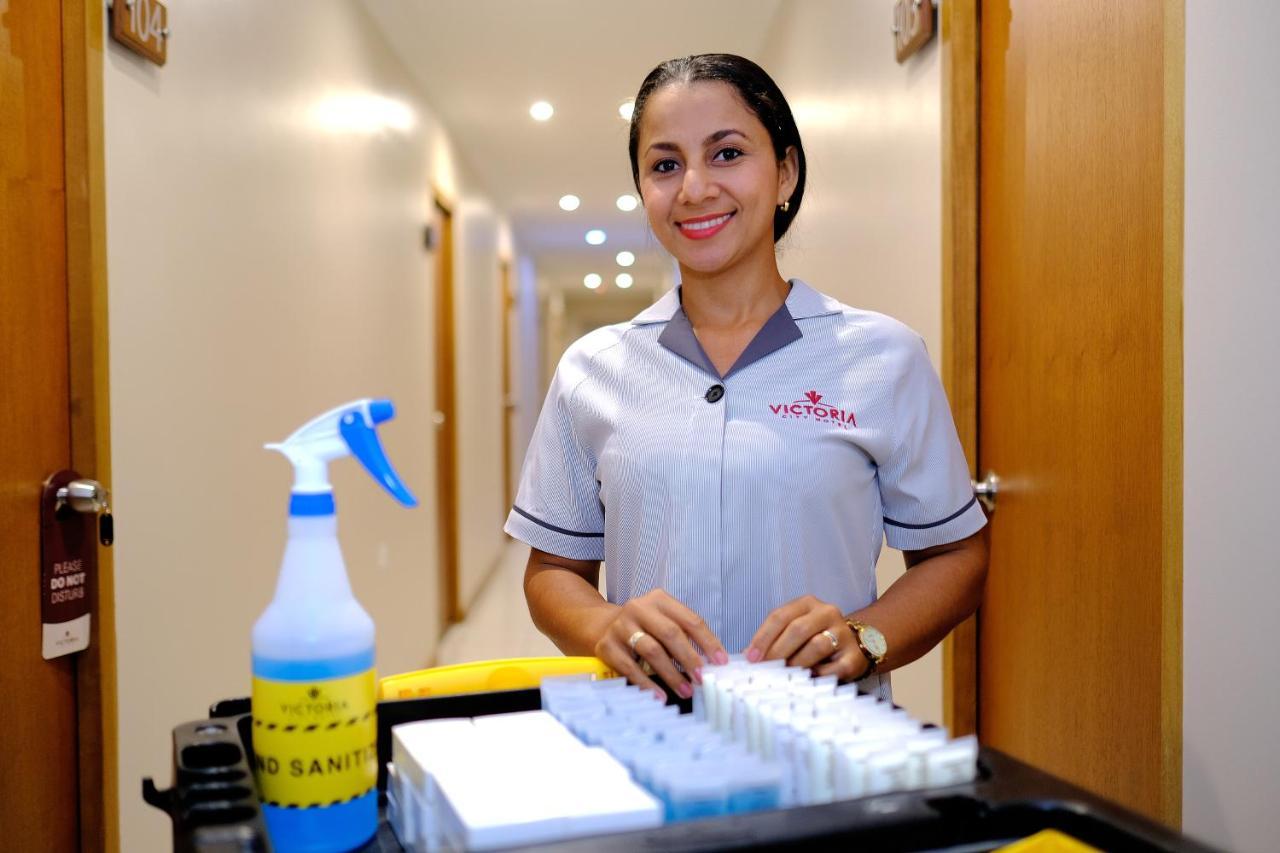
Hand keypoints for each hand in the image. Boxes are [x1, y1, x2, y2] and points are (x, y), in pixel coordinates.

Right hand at [593, 589, 728, 699]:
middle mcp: (639, 608)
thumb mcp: (664, 622)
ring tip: (685, 690)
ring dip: (671, 674)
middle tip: (701, 678)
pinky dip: (647, 683)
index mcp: (659, 600)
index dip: (708, 642)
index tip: (720, 662)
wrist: (602, 626)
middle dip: (689, 658)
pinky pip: (630, 667)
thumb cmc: (644, 628)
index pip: (690, 620)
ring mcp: (620, 626)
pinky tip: (660, 695)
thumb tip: (712, 662)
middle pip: (670, 633)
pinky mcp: (606, 645)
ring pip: (652, 650)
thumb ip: (685, 636)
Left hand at [747, 595, 868, 680]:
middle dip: (778, 651)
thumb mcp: (793, 629)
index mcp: (808, 603)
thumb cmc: (815, 637)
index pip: (780, 616)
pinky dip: (818, 675)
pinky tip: (809, 679)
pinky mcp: (855, 657)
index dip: (763, 637)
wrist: (854, 644)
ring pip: (817, 646)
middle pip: (798, 629)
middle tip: (765, 668)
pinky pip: (833, 668)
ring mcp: (844, 634)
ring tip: (786, 674)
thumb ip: (773, 639)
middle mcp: (828, 613)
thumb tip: (748, 655)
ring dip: (797, 663)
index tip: (751, 657)